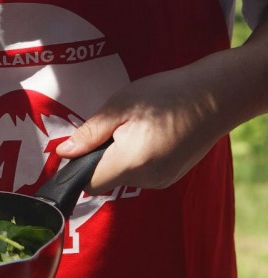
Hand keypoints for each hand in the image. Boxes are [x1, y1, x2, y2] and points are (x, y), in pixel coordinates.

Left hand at [56, 45, 258, 193]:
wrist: (214, 96)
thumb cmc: (165, 94)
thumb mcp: (120, 105)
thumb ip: (91, 133)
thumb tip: (63, 153)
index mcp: (131, 162)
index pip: (90, 183)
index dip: (79, 166)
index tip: (83, 143)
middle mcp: (148, 180)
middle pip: (107, 180)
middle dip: (101, 156)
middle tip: (114, 124)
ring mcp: (163, 180)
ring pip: (124, 176)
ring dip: (120, 156)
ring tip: (136, 124)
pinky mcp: (172, 176)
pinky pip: (142, 173)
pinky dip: (137, 157)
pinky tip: (150, 132)